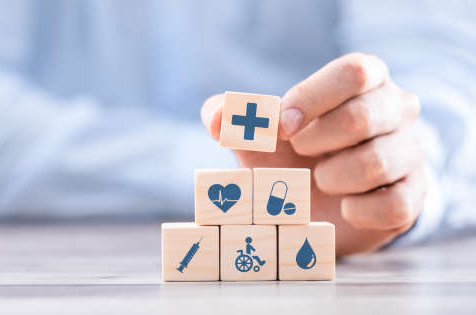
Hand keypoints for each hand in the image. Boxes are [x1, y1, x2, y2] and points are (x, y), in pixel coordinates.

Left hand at [201, 53, 426, 255]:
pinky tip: (344, 206)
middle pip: (362, 117)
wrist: (317, 202)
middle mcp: (397, 108)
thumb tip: (217, 118)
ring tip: (322, 180)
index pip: (353, 72)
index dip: (311, 99)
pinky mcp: (415, 194)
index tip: (282, 128)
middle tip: (301, 156)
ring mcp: (410, 151)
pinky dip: (356, 211)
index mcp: (364, 80)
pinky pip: (393, 204)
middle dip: (315, 143)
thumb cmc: (291, 157)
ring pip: (376, 163)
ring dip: (332, 178)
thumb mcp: (259, 136)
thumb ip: (233, 119)